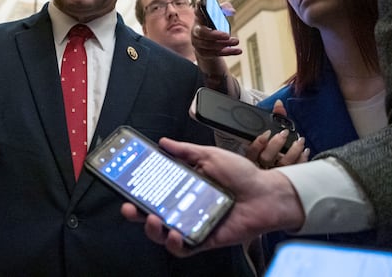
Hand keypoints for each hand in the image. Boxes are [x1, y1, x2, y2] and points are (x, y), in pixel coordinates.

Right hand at [120, 138, 305, 256]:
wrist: (268, 193)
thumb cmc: (242, 174)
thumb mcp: (210, 155)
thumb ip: (185, 151)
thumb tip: (163, 142)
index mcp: (183, 187)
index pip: (153, 190)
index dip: (136, 189)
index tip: (124, 183)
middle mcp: (185, 207)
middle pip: (151, 214)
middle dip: (135, 213)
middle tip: (129, 207)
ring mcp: (193, 224)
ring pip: (163, 234)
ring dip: (152, 230)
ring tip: (153, 220)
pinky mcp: (205, 239)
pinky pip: (184, 248)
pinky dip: (175, 244)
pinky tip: (174, 233)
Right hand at [192, 7, 240, 87]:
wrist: (208, 43)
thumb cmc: (213, 25)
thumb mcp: (218, 15)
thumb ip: (225, 8)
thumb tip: (232, 11)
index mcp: (199, 18)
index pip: (197, 11)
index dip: (198, 8)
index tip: (201, 2)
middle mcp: (195, 31)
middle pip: (202, 33)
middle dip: (214, 35)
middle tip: (227, 35)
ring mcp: (198, 43)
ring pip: (209, 45)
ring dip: (224, 44)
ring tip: (236, 41)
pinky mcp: (203, 53)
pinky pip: (214, 54)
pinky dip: (227, 52)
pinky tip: (237, 50)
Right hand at [245, 101, 308, 167]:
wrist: (279, 165)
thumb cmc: (274, 143)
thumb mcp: (271, 129)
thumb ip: (275, 116)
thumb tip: (279, 104)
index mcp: (254, 155)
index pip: (251, 151)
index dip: (258, 143)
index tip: (267, 133)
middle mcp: (263, 165)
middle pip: (266, 158)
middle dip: (276, 144)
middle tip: (284, 133)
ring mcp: (276, 172)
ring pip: (282, 165)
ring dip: (292, 151)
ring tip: (299, 141)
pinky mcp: (288, 176)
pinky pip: (295, 170)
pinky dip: (301, 160)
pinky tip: (305, 152)